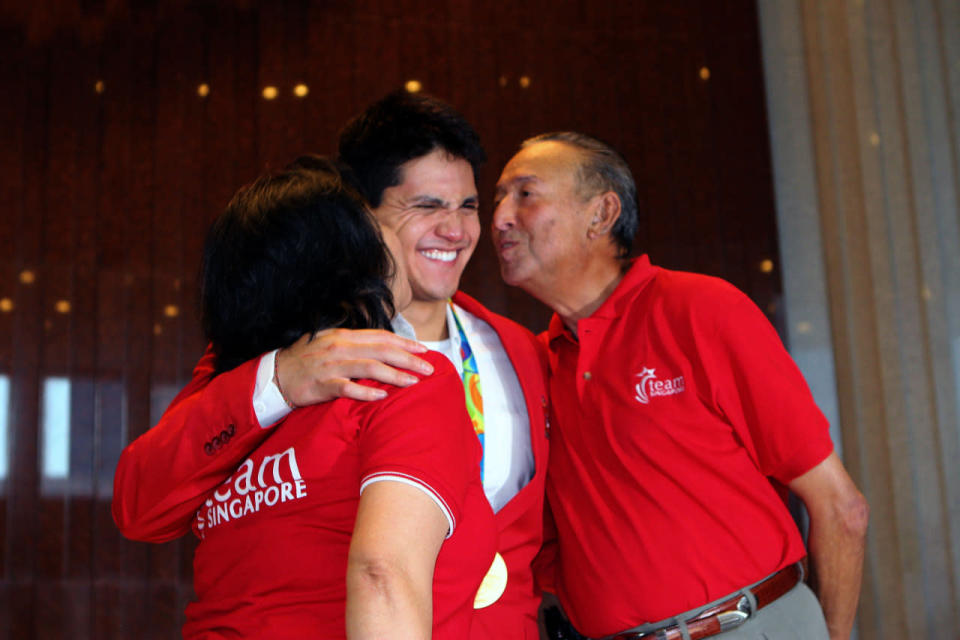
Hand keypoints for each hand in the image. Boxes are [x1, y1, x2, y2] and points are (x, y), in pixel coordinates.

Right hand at [275, 328, 432, 405]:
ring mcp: (331, 365)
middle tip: (429, 369)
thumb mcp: (333, 345)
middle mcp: (340, 347)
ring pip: (369, 367)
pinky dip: (365, 391)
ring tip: (413, 382)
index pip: (381, 337)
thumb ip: (357, 346)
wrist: (276, 375)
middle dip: (408, 359)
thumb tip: (386, 350)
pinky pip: (346, 388)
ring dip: (394, 374)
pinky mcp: (322, 384)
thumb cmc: (309, 361)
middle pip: (381, 350)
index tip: (425, 350)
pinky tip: (382, 396)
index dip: (405, 343)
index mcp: (345, 336)